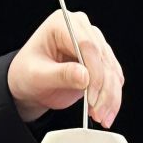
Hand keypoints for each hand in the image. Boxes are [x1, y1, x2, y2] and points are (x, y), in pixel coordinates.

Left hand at [7, 9, 123, 127]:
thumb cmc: (28, 74)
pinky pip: (114, 78)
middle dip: (104, 91)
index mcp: (62, 24)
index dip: (94, 73)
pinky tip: (105, 112)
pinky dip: (112, 98)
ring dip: (111, 97)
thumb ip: (61, 75)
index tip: (91, 98)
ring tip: (102, 118)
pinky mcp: (100, 61)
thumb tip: (85, 77)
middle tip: (98, 114)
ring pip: (112, 71)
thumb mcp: (38, 76)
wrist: (31, 84)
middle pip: (103, 59)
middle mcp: (81, 29)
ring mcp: (93, 44)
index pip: (87, 45)